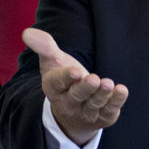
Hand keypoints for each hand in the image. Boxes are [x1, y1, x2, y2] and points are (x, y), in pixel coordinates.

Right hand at [23, 27, 127, 145]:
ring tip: (107, 83)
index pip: (58, 83)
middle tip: (94, 79)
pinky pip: (109, 110)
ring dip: (101, 95)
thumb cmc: (64, 80)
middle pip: (76, 96)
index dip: (66, 77)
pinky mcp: (103, 116)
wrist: (74, 112)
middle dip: (85, 88)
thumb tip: (27, 32)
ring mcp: (86, 112)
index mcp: (54, 88)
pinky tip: (121, 90)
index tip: (75, 71)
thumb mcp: (53, 62)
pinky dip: (116, 101)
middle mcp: (68, 103)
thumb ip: (44, 46)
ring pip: (93, 104)